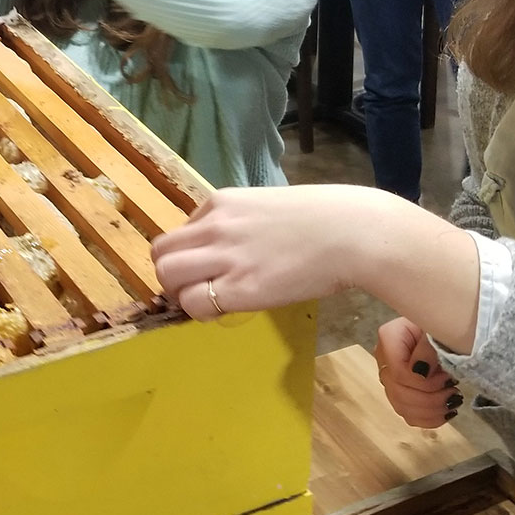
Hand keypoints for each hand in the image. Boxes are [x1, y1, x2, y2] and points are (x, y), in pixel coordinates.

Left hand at [151, 186, 375, 319]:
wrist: (353, 233)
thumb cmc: (323, 218)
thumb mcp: (266, 205)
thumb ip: (238, 221)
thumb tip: (226, 245)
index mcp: (221, 202)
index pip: (178, 232)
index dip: (186, 256)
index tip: (205, 269)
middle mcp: (215, 226)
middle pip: (161, 254)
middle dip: (172, 276)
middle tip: (196, 289)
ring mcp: (225, 256)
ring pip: (168, 277)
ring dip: (180, 293)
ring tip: (205, 301)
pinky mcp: (241, 288)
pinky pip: (195, 303)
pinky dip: (201, 312)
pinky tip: (223, 311)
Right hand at [374, 316, 461, 428]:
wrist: (449, 330)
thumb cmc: (444, 326)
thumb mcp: (439, 330)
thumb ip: (428, 348)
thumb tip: (420, 373)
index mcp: (389, 337)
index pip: (399, 372)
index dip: (425, 383)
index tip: (447, 377)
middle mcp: (384, 358)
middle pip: (399, 392)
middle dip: (432, 398)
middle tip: (453, 388)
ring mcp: (390, 377)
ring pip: (402, 407)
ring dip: (432, 410)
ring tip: (452, 399)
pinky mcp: (400, 392)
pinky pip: (408, 415)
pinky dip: (429, 419)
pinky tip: (446, 412)